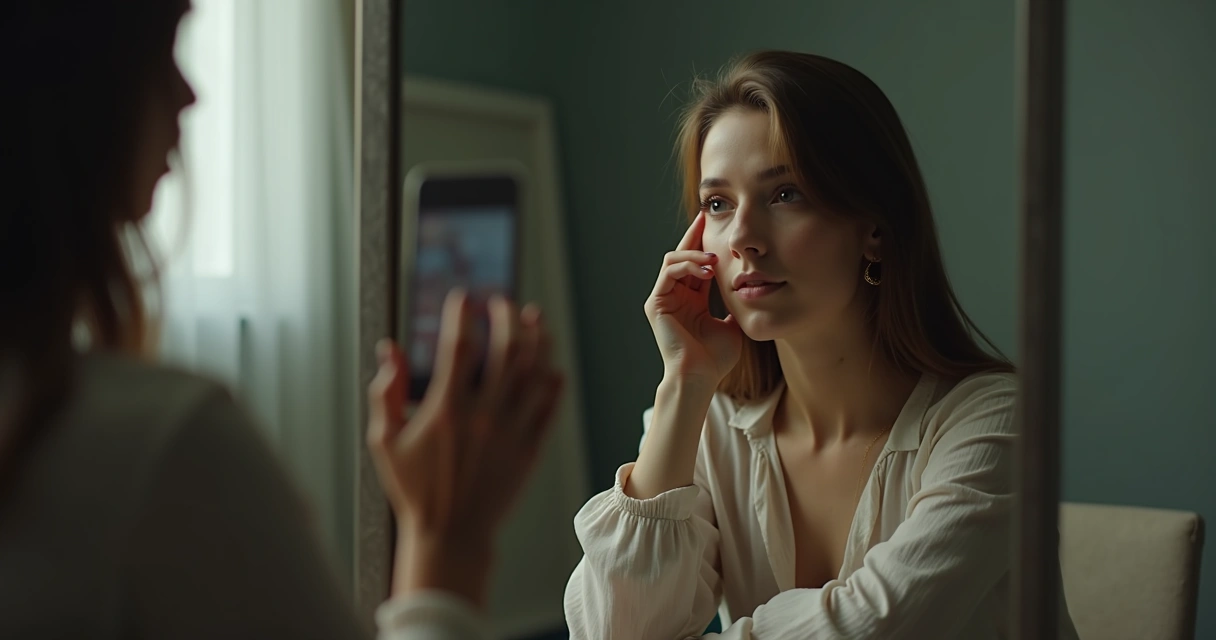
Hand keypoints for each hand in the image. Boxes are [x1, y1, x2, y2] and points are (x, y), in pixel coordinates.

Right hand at [366, 289, 563, 603]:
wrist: (451, 535)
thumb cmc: (413, 488)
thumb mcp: (385, 441)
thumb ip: (385, 392)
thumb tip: (388, 349)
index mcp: (446, 409)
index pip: (458, 345)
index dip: (463, 314)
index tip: (464, 297)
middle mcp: (484, 415)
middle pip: (507, 349)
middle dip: (506, 316)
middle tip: (502, 303)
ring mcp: (512, 430)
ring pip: (535, 371)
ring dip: (538, 338)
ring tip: (533, 319)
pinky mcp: (531, 448)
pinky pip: (550, 405)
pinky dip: (553, 379)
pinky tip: (550, 364)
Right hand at [644, 211, 742, 384]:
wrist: (700, 376)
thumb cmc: (716, 359)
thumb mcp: (733, 326)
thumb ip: (737, 307)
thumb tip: (754, 294)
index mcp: (693, 301)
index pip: (698, 264)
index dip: (707, 245)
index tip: (719, 227)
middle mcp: (676, 296)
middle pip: (683, 255)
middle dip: (696, 236)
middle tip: (709, 218)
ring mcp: (664, 298)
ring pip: (673, 259)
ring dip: (695, 254)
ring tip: (715, 260)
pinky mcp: (656, 302)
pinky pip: (668, 271)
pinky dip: (687, 265)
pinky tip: (706, 269)